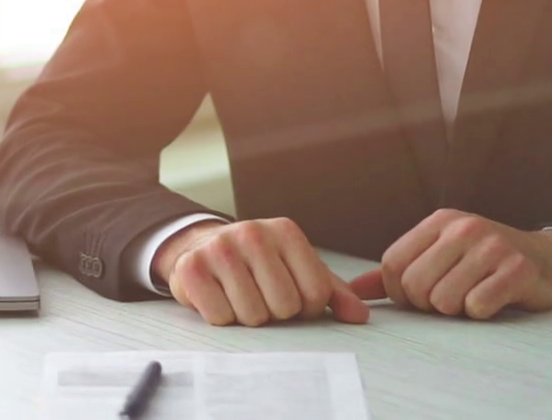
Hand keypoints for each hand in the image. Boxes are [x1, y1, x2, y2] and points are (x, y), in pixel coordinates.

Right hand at [154, 218, 370, 326]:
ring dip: (248, 317)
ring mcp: (219, 248)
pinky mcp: (191, 267)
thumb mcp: (297, 270)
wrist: (202, 247)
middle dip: (275, 313)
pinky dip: (222, 317)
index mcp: (285, 232)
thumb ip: (332, 292)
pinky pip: (221, 318)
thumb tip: (360, 316)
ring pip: (253, 316)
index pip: (315, 293)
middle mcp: (252, 233)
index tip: (290, 296)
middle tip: (261, 297)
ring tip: (239, 297)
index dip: (306, 309)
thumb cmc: (258, 265)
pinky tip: (218, 297)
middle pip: (285, 307)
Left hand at [348, 209, 551, 319]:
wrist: (551, 262)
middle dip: (427, 305)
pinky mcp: (517, 269)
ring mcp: (492, 246)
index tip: (420, 297)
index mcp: (440, 221)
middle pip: (414, 285)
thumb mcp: (442, 256)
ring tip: (473, 297)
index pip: (392, 263)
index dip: (399, 292)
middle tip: (450, 300)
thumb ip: (396, 272)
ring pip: (444, 300)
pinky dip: (481, 313)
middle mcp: (464, 227)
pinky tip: (494, 300)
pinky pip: (477, 307)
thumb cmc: (488, 262)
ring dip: (456, 311)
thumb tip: (353, 290)